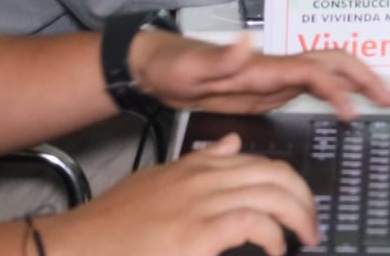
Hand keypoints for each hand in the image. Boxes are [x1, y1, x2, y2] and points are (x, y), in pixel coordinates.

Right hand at [42, 134, 317, 255]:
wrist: (79, 243)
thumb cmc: (115, 223)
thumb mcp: (159, 180)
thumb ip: (199, 161)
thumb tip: (232, 144)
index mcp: (197, 166)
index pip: (259, 162)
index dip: (288, 183)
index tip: (298, 206)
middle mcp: (203, 178)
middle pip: (274, 175)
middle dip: (303, 200)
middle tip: (309, 227)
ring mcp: (201, 203)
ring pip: (271, 195)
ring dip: (297, 219)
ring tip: (302, 240)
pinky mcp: (197, 232)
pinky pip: (253, 222)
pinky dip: (272, 236)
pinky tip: (273, 250)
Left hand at [130, 31, 389, 118]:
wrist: (158, 67)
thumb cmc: (173, 65)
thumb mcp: (191, 67)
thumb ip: (221, 58)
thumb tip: (247, 40)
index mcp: (265, 65)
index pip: (314, 70)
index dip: (337, 88)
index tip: (352, 111)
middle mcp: (277, 66)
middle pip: (333, 63)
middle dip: (365, 77)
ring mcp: (276, 76)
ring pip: (329, 72)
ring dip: (358, 83)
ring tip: (382, 101)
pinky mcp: (270, 88)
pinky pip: (315, 87)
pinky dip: (338, 94)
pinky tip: (346, 107)